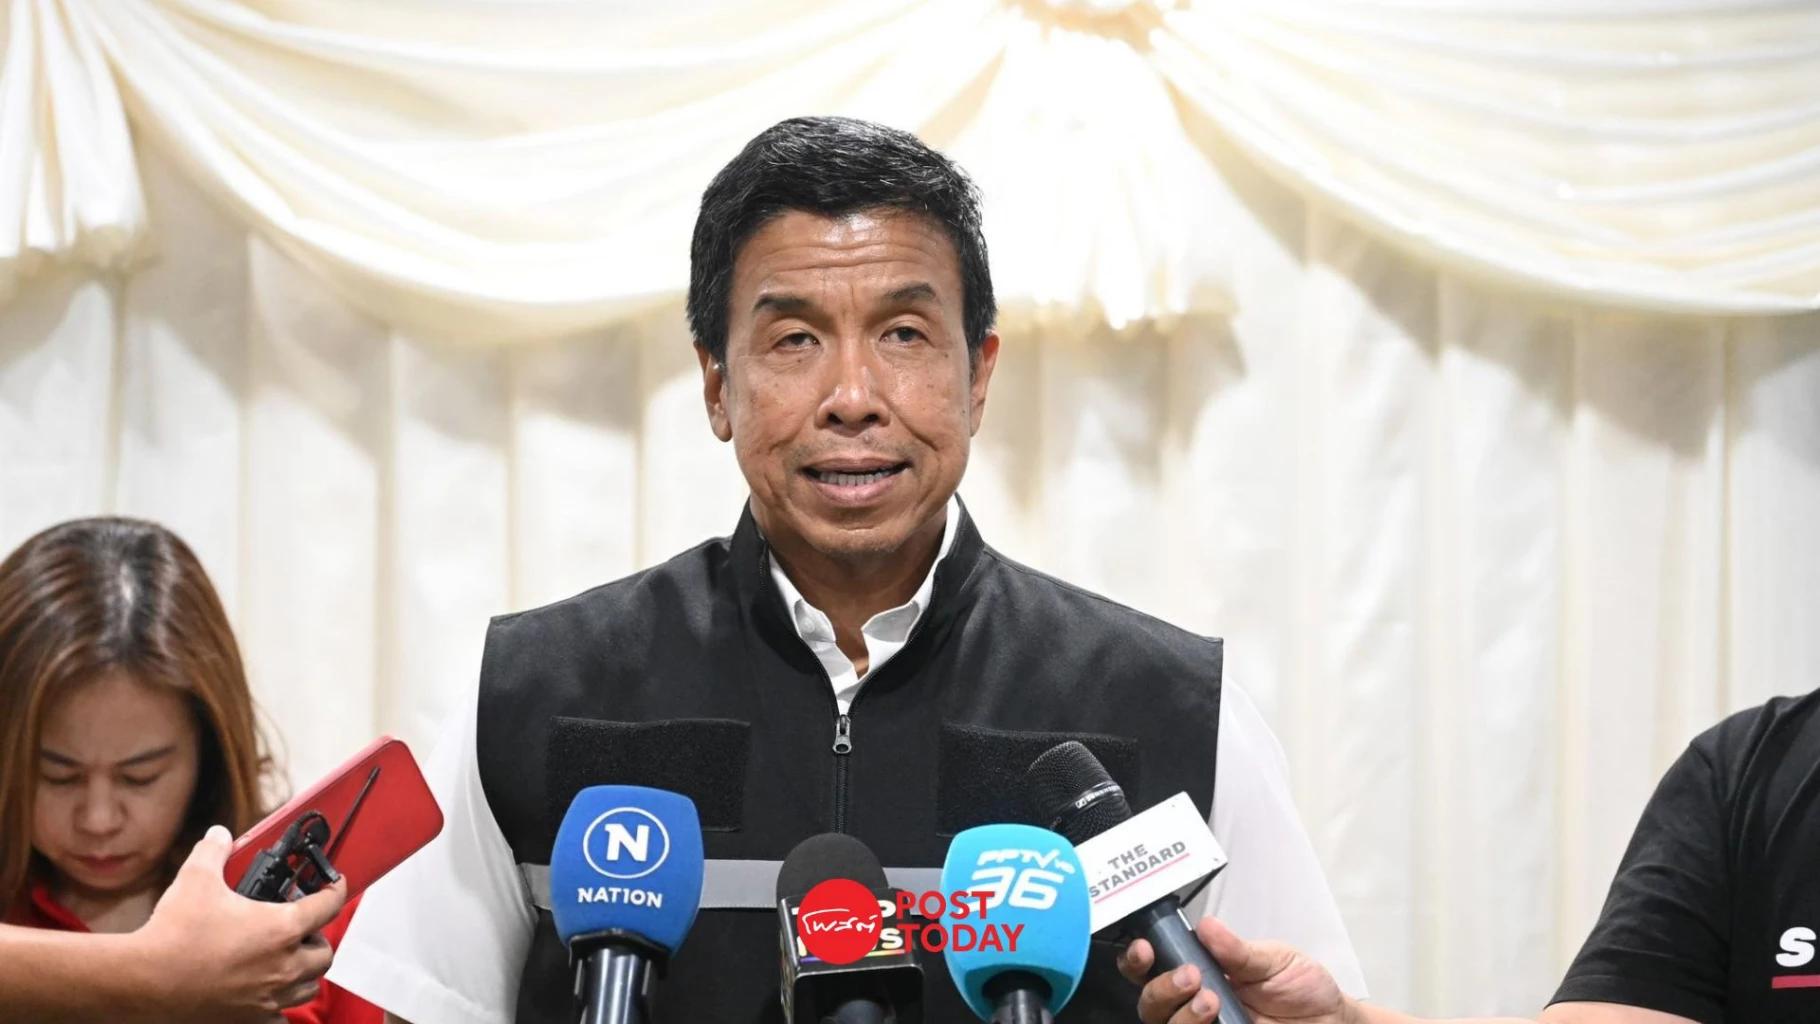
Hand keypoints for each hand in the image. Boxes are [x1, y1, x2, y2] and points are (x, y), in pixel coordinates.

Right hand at [130, 826, 348, 1021]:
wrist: (142, 982)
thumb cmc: (173, 933)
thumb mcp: (196, 878)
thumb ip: (214, 851)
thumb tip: (219, 834)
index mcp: (282, 929)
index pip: (329, 905)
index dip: (336, 890)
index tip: (335, 886)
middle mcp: (283, 966)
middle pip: (325, 953)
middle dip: (318, 938)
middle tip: (303, 928)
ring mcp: (268, 997)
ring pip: (307, 987)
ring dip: (304, 972)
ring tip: (288, 959)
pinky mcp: (248, 1020)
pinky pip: (279, 1018)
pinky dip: (279, 1007)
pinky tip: (266, 995)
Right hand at [1119, 916, 1359, 1023]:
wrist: (1333, 1020)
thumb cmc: (1302, 987)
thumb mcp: (1274, 959)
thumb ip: (1238, 949)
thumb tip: (1206, 926)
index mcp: (1200, 971)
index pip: (1152, 967)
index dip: (1138, 959)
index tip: (1145, 949)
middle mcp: (1195, 1003)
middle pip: (1150, 1003)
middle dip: (1162, 987)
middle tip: (1192, 976)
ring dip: (1182, 1014)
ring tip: (1212, 1001)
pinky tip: (1219, 1021)